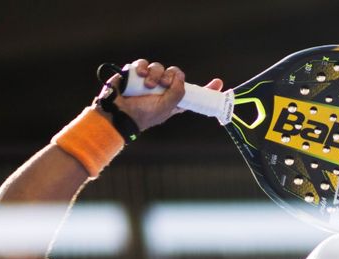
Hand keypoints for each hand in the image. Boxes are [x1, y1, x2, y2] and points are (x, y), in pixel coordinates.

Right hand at [102, 60, 224, 131]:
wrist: (119, 113)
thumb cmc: (143, 115)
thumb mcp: (166, 108)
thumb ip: (177, 93)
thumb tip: (180, 78)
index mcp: (173, 99)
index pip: (193, 92)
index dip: (206, 88)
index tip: (219, 83)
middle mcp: (163, 89)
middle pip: (175, 73)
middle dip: (172, 76)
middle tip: (164, 84)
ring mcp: (149, 80)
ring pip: (159, 67)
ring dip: (156, 74)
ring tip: (148, 85)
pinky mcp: (136, 73)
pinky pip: (143, 63)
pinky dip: (142, 67)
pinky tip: (140, 75)